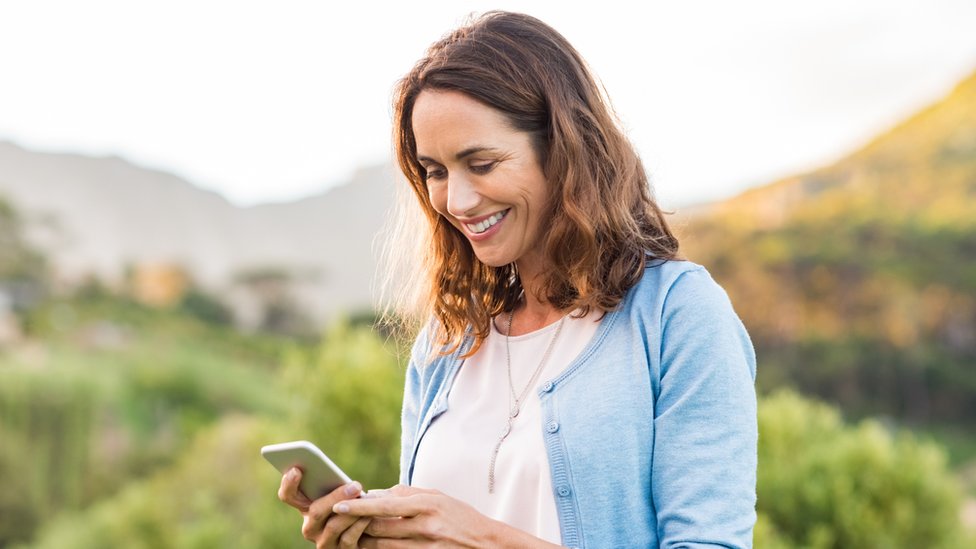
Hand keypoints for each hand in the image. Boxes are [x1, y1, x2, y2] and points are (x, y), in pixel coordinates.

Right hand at [277, 467, 370, 547]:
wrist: (366, 533)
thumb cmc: (350, 504)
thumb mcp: (340, 493)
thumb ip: (333, 484)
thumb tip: (339, 476)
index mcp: (305, 508)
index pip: (288, 496)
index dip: (289, 484)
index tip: (296, 469)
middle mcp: (309, 527)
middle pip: (315, 512)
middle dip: (336, 497)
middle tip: (355, 485)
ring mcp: (323, 542)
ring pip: (333, 526)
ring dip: (351, 511)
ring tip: (364, 497)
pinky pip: (348, 538)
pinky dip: (359, 524)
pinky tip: (369, 514)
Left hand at [332, 485, 559, 547]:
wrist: (486, 542)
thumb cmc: (459, 515)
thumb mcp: (437, 496)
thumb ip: (406, 493)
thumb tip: (376, 493)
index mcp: (427, 504)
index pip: (385, 505)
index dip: (359, 507)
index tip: (339, 505)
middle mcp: (425, 526)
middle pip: (378, 528)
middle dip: (357, 525)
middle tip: (341, 520)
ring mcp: (424, 547)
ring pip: (381, 546)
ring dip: (364, 540)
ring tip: (354, 534)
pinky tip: (373, 545)